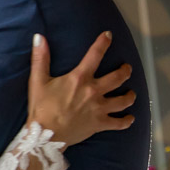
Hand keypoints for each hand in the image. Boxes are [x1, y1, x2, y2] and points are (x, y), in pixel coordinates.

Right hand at [27, 31, 135, 145]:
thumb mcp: (38, 80)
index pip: (95, 55)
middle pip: (118, 78)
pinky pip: (119, 123)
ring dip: (130, 96)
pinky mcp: (100, 124)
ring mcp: (100, 108)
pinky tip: (129, 118)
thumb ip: (40, 58)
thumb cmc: (41, 107)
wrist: (46, 135)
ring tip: (131, 93)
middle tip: (126, 68)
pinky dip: (126, 121)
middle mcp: (94, 91)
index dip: (103, 43)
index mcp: (80, 78)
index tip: (109, 35)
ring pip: (124, 100)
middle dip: (125, 71)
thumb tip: (39, 37)